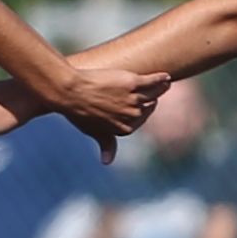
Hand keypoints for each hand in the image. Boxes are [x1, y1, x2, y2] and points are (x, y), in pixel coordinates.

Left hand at [37, 58, 166, 144]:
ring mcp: (134, 99)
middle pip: (149, 107)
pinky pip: (152, 81)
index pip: (141, 120)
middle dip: (153, 101)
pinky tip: (165, 76)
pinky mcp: (133, 83)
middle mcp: (133, 116)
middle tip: (155, 96)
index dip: (144, 112)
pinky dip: (160, 78)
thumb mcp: (94, 131)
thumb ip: (106, 144)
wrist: (71, 92)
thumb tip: (107, 162)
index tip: (147, 106)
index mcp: (125, 129)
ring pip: (153, 93)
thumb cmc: (79, 112)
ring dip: (161, 88)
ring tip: (165, 83)